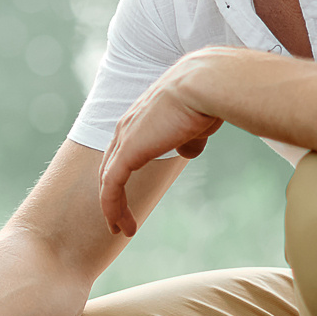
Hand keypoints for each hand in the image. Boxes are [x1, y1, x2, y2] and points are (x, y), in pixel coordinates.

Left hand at [98, 58, 223, 235]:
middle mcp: (127, 126)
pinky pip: (112, 187)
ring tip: (121, 230)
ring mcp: (124, 138)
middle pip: (111, 166)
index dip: (124, 173)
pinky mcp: (127, 152)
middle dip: (112, 193)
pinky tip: (122, 227)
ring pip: (109, 180)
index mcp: (141, 117)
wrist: (204, 85)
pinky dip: (112, 208)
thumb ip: (189, 138)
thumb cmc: (207, 100)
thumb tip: (186, 151)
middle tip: (118, 218)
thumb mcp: (198, 123)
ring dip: (113, 207)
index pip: (124, 149)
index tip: (132, 194)